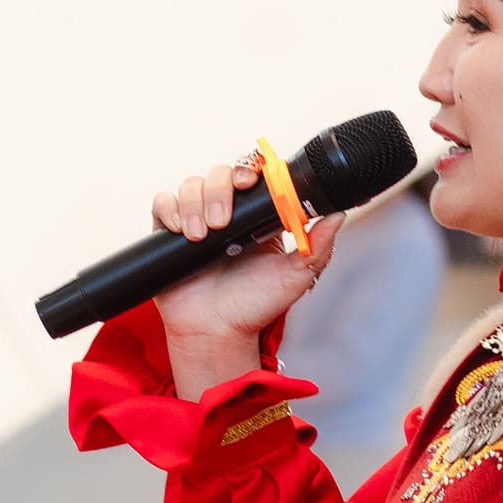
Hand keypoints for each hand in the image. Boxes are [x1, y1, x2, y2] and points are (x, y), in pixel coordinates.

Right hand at [152, 157, 343, 389]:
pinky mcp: (168, 232)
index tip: (251, 181)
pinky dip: (170, 209)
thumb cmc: (255, 305)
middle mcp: (227, 213)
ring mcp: (197, 219)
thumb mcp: (295, 277)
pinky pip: (163, 203)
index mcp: (257, 217)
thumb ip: (318, 246)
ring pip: (191, 185)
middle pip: (219, 174)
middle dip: (219, 190)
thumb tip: (339, 215)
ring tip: (201, 235)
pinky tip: (182, 231)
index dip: (251, 170)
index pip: (253, 176)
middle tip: (222, 221)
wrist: (217, 332)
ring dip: (195, 203)